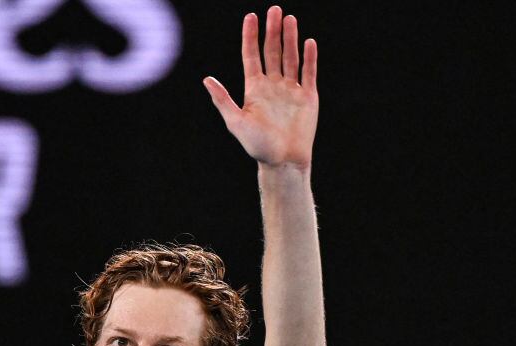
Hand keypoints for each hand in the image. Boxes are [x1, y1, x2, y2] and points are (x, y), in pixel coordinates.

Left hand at [203, 6, 318, 168]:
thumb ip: (223, 100)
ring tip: (289, 19)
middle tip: (274, 10)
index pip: (251, 56)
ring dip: (290, 38)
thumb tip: (206, 79)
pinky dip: (309, 57)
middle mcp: (272, 86)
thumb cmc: (257, 146)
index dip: (250, 36)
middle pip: (272, 52)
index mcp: (254, 89)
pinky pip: (309, 72)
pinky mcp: (307, 97)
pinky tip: (308, 42)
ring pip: (290, 58)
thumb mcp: (236, 122)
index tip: (251, 17)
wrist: (283, 162)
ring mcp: (290, 89)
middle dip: (273, 31)